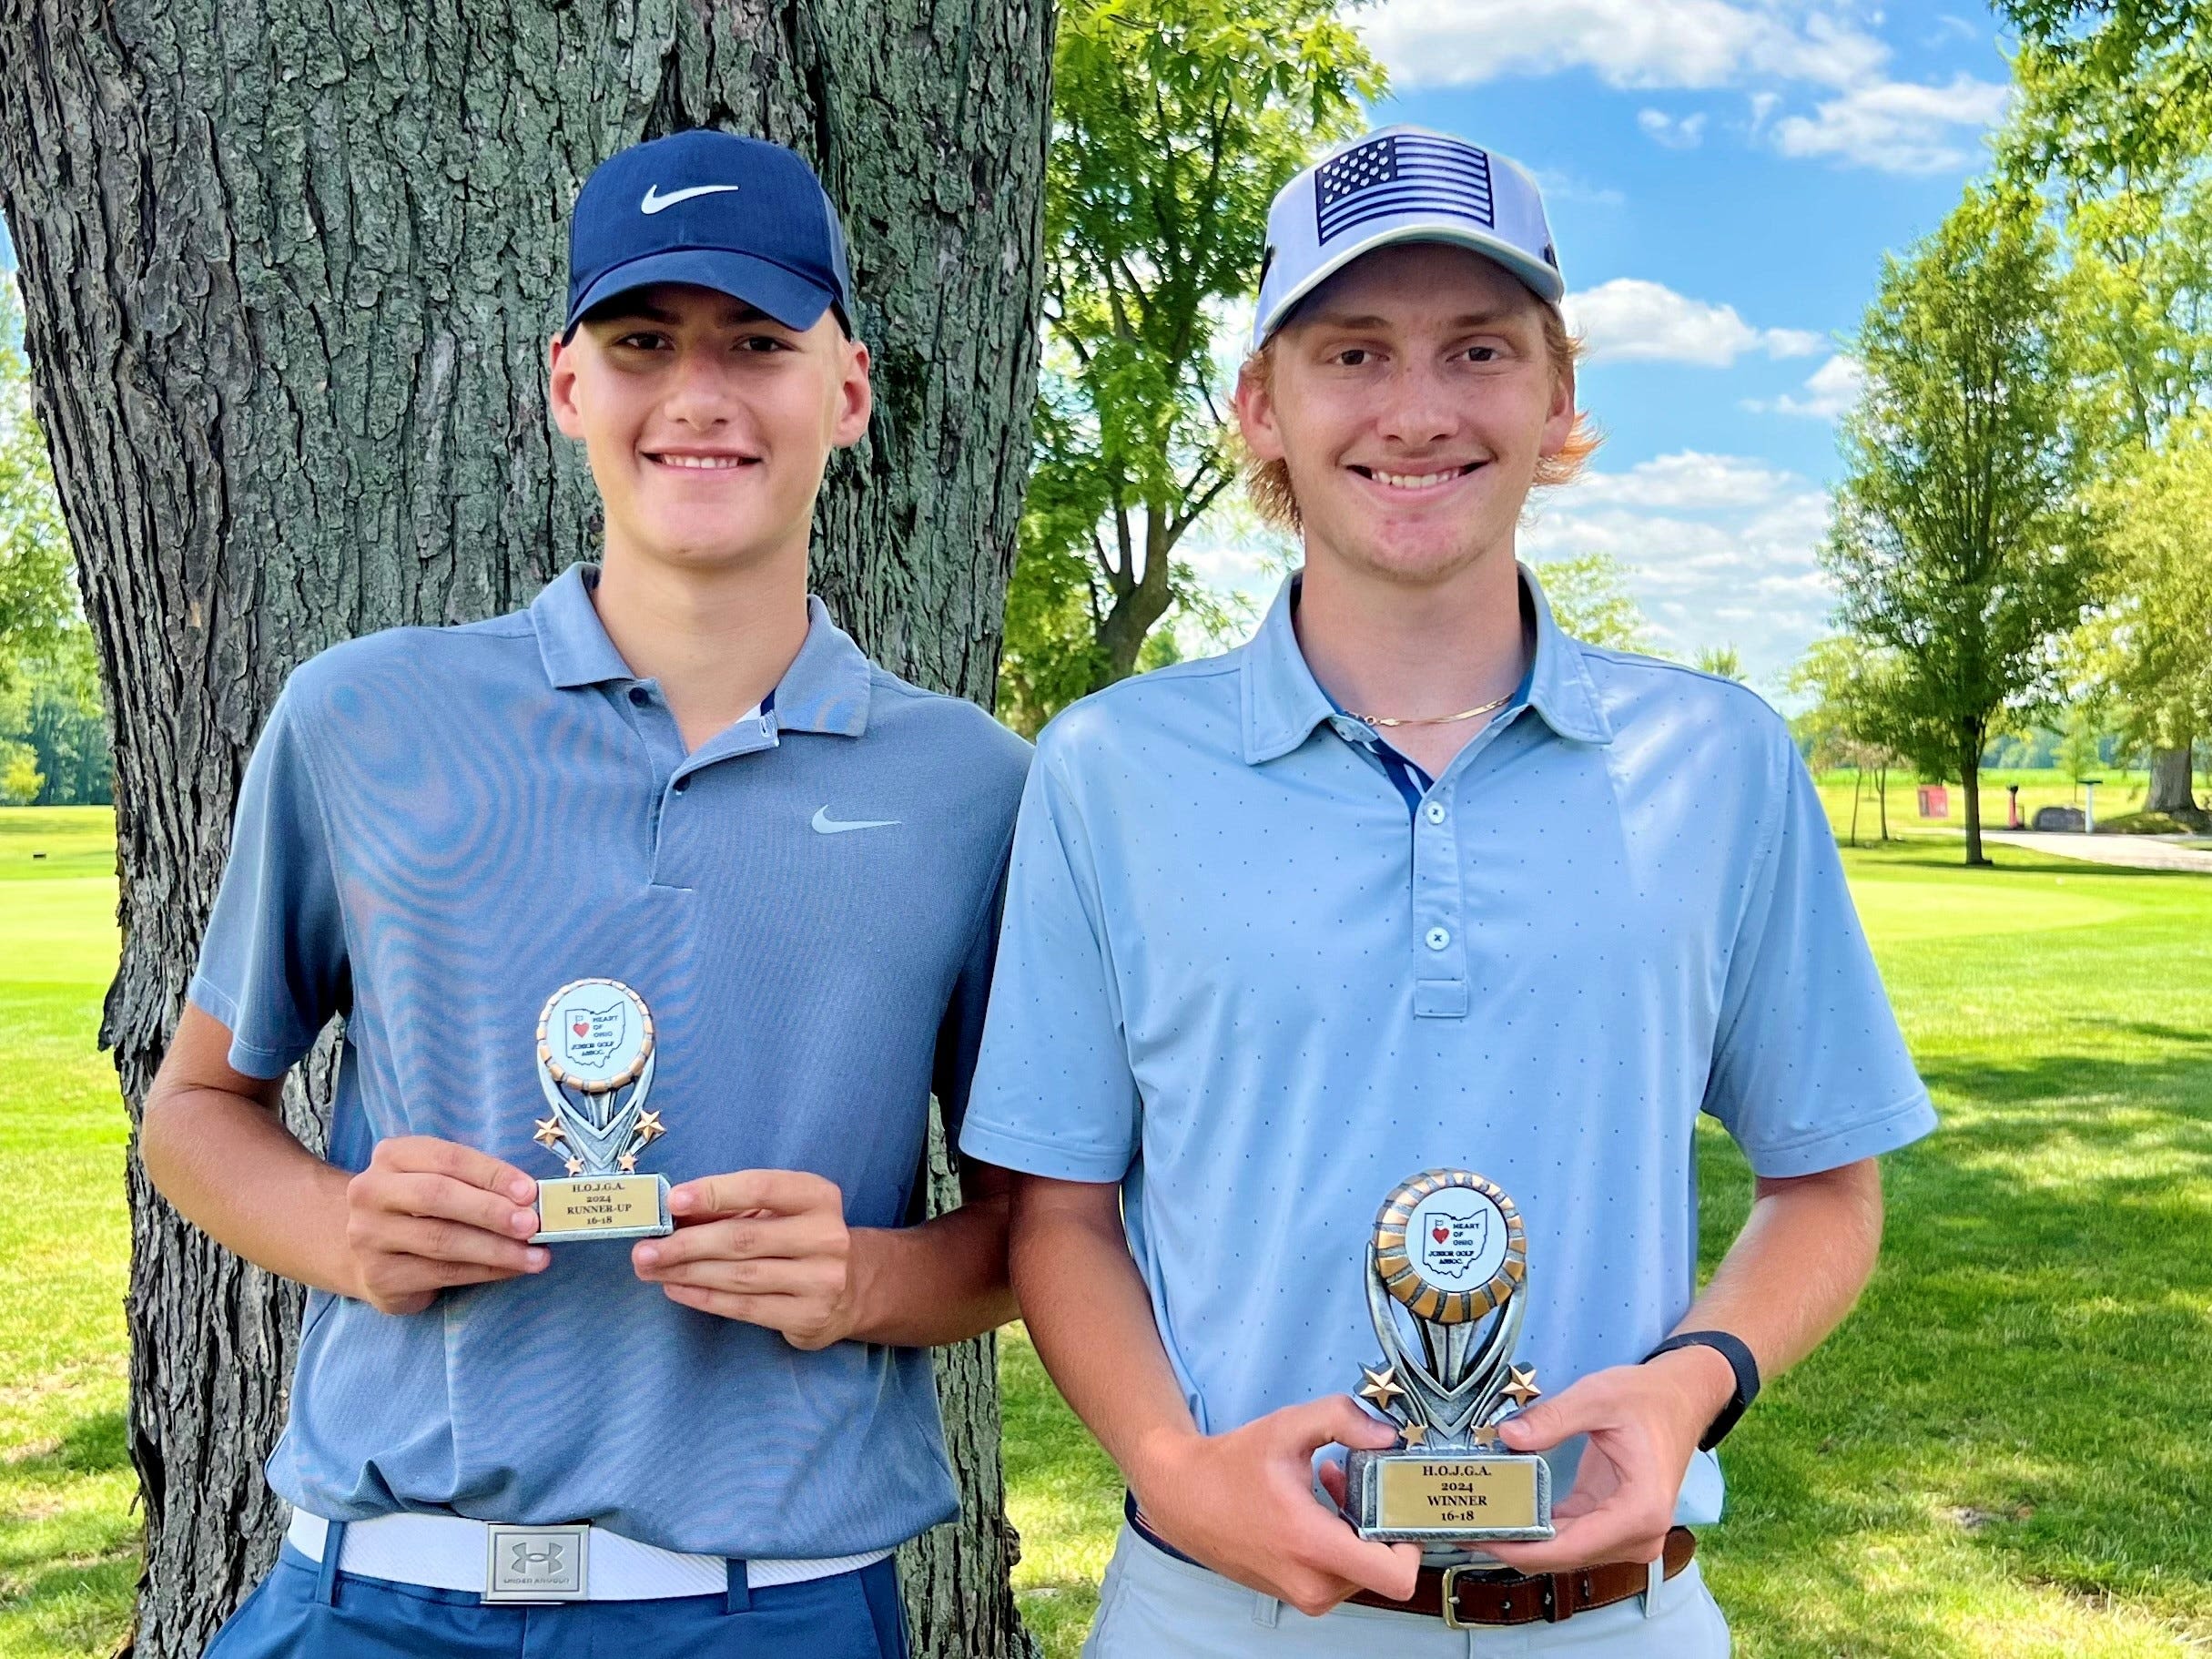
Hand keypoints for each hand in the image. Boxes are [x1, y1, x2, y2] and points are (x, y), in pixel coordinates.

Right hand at [343, 1137, 545, 1314]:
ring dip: (497, 1249)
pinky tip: (513, 1269)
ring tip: (535, 1256)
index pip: (448, 1158)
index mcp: (392, 1156)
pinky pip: (442, 1273)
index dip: (492, 1174)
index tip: (530, 1192)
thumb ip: (477, 1183)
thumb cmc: (421, 1208)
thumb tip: (532, 1201)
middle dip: (491, 1211)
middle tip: (532, 1225)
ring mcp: (369, 1236)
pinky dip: (485, 1271)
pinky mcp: (379, 1277)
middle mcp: (371, 1192)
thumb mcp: (440, 1181)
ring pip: (442, 1240)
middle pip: (438, 1196)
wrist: (369, 1252)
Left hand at [633, 1170, 860, 1349]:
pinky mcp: (807, 1316)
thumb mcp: (778, 1212)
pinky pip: (744, 1307)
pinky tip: (676, 1289)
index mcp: (818, 1197)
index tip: (673, 1201)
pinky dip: (704, 1298)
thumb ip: (732, 1209)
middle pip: (743, 1238)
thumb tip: (672, 1214)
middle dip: (686, 1243)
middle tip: (644, 1249)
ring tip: (650, 1269)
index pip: (761, 1188)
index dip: (715, 1193)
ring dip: (687, 1272)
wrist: (852, 1289)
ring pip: (739, 1276)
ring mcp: (820, 1280)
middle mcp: (826, 1236)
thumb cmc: (799, 1238)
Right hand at [1126, 1396, 1419, 1618]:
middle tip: (1362, 1483)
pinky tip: (1322, 1502)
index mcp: (1312, 1546)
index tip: (1400, 1504)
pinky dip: (1343, 1538)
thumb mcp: (1287, 1428)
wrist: (1182, 1498)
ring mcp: (1305, 1594)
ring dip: (1360, 1527)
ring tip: (1333, 1484)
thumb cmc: (1229, 1466)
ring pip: (1364, 1569)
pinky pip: (1343, 1573)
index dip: (1412, 1541)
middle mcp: (1312, 1583)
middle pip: (1384, 1567)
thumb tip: (1387, 1436)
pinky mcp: (1300, 1595)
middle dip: (1381, 1522)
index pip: (1395, 1576)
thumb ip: (1342, 1420)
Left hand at [1483, 1347, 1733, 1572]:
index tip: (1478, 1537)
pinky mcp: (1615, 1527)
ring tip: (1474, 1521)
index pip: (1569, 1547)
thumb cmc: (1646, 1398)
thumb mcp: (1598, 1398)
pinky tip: (1503, 1516)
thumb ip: (1553, 1419)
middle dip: (1512, 1544)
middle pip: (1563, 1556)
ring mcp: (1628, 1536)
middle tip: (1461, 1527)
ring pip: (1564, 1551)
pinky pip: (1569, 1536)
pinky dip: (1538, 1529)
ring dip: (1522, 1539)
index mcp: (1640, 1512)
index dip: (1519, 1548)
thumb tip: (1508, 1437)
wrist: (1680, 1399)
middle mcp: (1638, 1536)